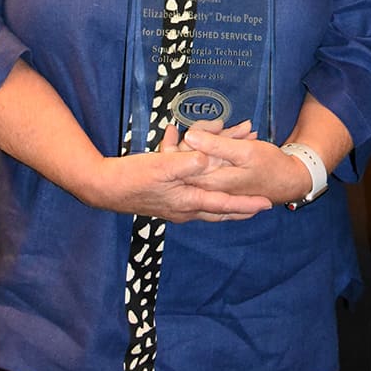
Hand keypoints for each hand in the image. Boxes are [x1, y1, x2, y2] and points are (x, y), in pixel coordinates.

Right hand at [86, 142, 271, 222]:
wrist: (105, 189)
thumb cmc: (132, 176)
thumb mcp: (161, 165)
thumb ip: (186, 162)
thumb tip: (209, 158)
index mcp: (187, 202)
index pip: (223, 204)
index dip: (245, 204)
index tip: (266, 204)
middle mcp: (184, 210)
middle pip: (219, 212)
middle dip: (240, 209)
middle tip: (260, 208)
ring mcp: (175, 209)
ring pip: (208, 209)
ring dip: (226, 204)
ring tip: (241, 202)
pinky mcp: (166, 203)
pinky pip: (196, 203)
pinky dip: (208, 198)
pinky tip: (208, 194)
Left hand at [180, 124, 312, 205]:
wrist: (289, 181)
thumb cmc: (270, 167)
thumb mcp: (245, 151)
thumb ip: (216, 146)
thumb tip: (189, 135)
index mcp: (210, 180)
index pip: (183, 158)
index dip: (188, 137)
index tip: (205, 125)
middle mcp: (209, 186)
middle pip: (193, 156)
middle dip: (208, 134)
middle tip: (225, 124)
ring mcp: (215, 184)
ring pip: (206, 155)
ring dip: (221, 138)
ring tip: (244, 129)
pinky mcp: (223, 180)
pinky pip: (216, 159)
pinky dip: (227, 145)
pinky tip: (243, 136)